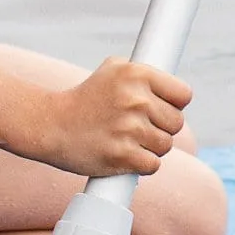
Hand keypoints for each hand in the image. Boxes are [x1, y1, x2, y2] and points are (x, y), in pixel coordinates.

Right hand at [30, 56, 191, 175]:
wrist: (51, 124)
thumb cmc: (85, 97)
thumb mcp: (112, 69)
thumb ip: (144, 73)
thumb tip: (172, 85)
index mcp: (136, 74)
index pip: (183, 95)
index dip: (174, 103)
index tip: (161, 107)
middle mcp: (135, 99)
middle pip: (176, 123)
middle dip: (161, 127)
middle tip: (139, 126)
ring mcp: (129, 129)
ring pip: (165, 145)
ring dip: (151, 147)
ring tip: (129, 140)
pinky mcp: (122, 156)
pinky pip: (153, 165)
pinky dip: (142, 164)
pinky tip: (126, 155)